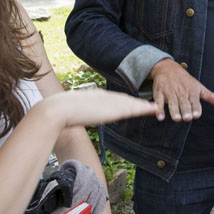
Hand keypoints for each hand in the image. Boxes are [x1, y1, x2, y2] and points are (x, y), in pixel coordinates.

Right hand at [39, 88, 159, 127]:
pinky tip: (151, 109)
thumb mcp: (70, 110)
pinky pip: (132, 109)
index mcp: (95, 95)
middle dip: (137, 102)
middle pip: (125, 99)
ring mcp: (109, 102)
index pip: (113, 98)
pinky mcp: (113, 110)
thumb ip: (77, 112)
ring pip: (131, 103)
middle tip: (149, 104)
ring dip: (143, 105)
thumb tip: (72, 117)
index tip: (132, 103)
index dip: (124, 100)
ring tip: (155, 106)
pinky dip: (143, 109)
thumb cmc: (58, 112)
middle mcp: (104, 96)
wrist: (59, 109)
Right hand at [149, 59, 213, 121]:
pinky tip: (160, 116)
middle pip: (183, 103)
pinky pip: (158, 102)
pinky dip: (158, 109)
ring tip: (176, 118)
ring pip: (172, 103)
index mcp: (191, 91)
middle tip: (187, 118)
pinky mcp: (159, 93)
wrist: (167, 67)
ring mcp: (169, 92)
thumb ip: (210, 96)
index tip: (196, 115)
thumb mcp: (199, 86)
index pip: (194, 101)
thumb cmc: (185, 80)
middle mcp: (181, 92)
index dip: (196, 108)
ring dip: (174, 111)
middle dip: (185, 110)